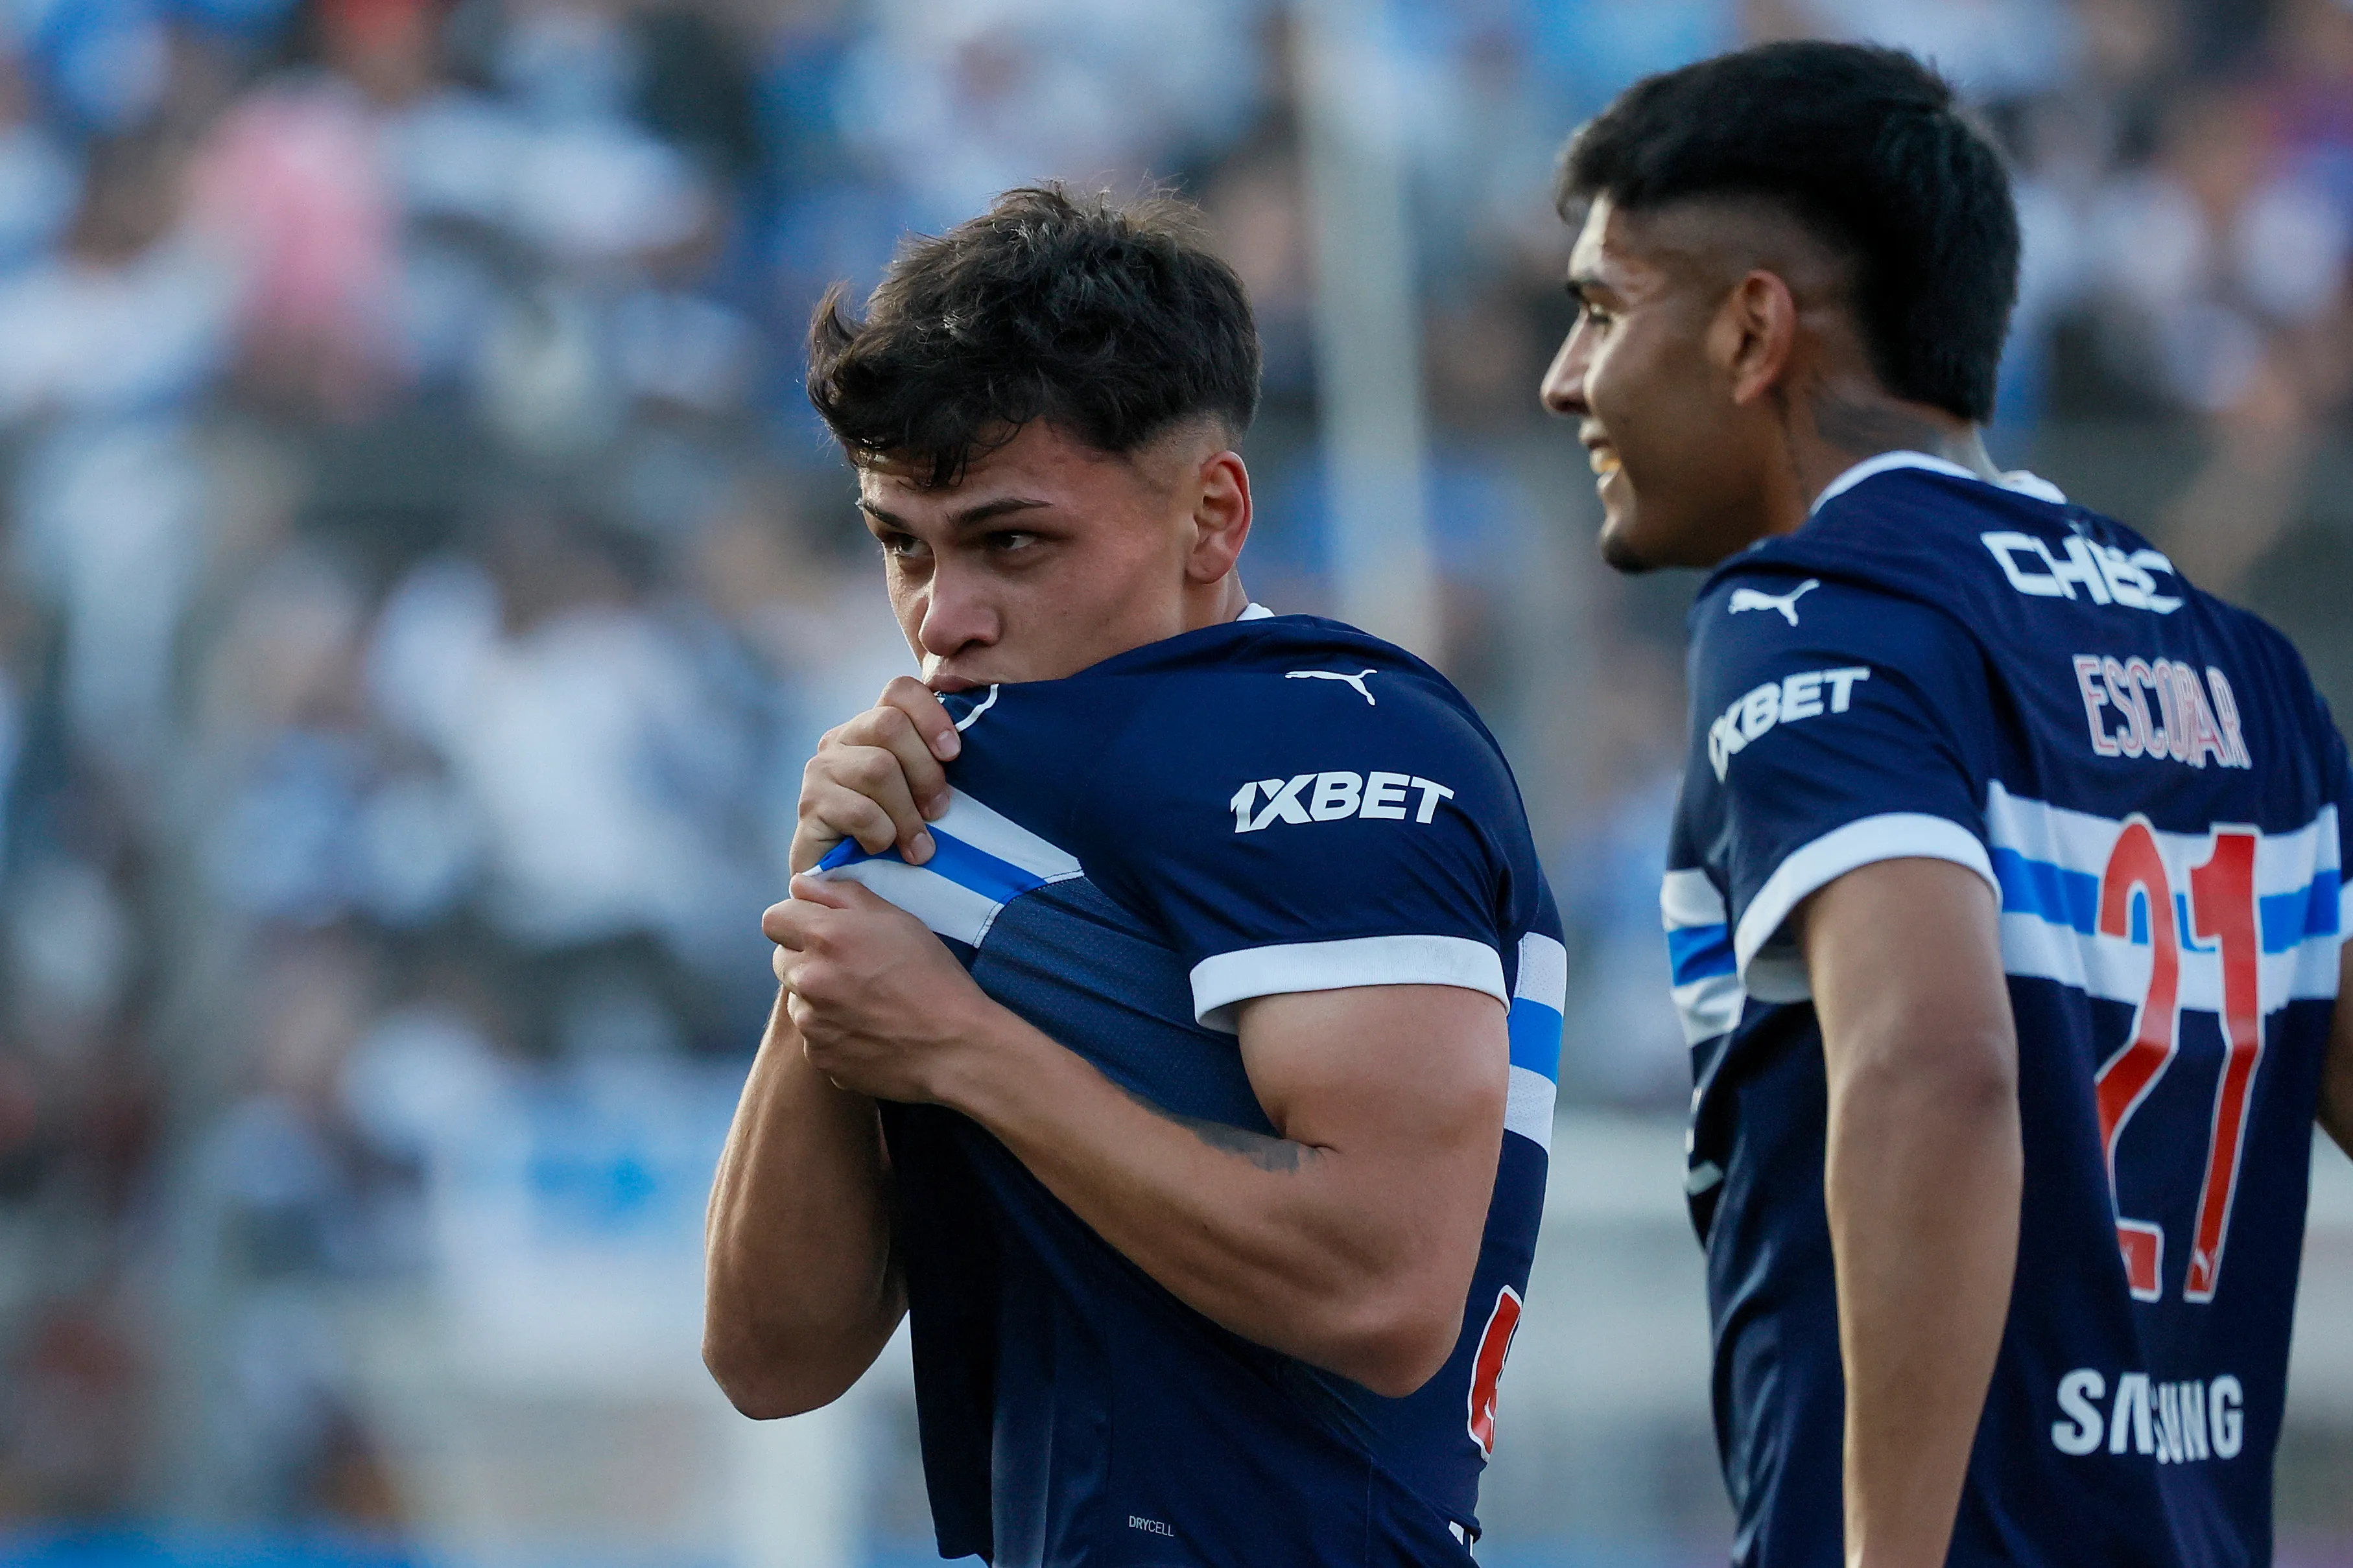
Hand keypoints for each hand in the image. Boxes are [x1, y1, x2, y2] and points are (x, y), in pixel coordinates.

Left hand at [764, 873, 998, 1103]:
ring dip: (819, 998)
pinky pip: (816, 1038)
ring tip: (866, 1003)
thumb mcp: (897, 919)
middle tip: (851, 967)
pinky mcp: (820, 1057)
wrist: (954, 1045)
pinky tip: (869, 1031)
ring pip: (798, 1001)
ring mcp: (811, 1024)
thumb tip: (802, 886)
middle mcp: (808, 980)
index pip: (774, 919)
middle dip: (808, 959)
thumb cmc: (932, 977)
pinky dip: (834, 1033)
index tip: (818, 928)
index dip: (796, 920)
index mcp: (825, 937)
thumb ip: (842, 895)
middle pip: (782, 961)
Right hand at [791, 678, 961, 872]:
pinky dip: (882, 834)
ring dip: (907, 814)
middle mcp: (841, 739)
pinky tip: (881, 849)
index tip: (953, 753)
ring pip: (878, 768)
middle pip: (890, 725)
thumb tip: (963, 749)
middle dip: (924, 772)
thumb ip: (935, 764)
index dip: (931, 714)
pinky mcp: (809, 805)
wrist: (847, 882)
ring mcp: (820, 770)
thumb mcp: (922, 793)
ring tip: (919, 846)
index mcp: (871, 727)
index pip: (899, 689)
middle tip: (939, 811)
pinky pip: (860, 810)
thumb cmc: (897, 835)